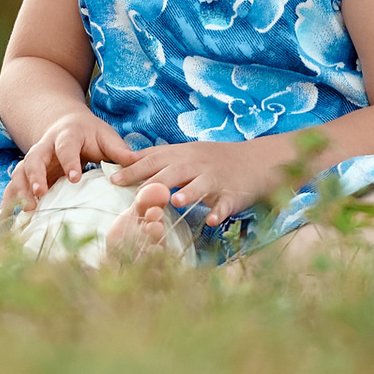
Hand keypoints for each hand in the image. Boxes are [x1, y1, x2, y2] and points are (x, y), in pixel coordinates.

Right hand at [0, 109, 137, 212]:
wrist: (65, 124)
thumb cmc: (90, 134)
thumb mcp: (106, 136)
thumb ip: (119, 151)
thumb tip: (137, 163)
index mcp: (67, 135)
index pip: (66, 147)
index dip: (69, 161)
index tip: (75, 178)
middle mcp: (45, 146)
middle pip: (35, 158)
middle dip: (36, 176)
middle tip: (41, 194)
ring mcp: (32, 160)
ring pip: (20, 172)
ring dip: (21, 190)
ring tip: (27, 210)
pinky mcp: (25, 174)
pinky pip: (13, 186)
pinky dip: (8, 201)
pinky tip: (5, 219)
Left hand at [109, 136, 299, 227]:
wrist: (262, 159)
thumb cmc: (218, 160)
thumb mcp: (189, 152)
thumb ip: (161, 157)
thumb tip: (127, 160)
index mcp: (184, 154)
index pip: (155, 158)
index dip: (134, 168)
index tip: (112, 177)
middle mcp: (199, 164)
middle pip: (173, 170)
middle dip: (152, 180)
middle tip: (133, 193)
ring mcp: (217, 178)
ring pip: (201, 184)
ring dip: (188, 192)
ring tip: (176, 202)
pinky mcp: (234, 193)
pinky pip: (226, 203)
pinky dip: (220, 212)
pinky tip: (212, 221)